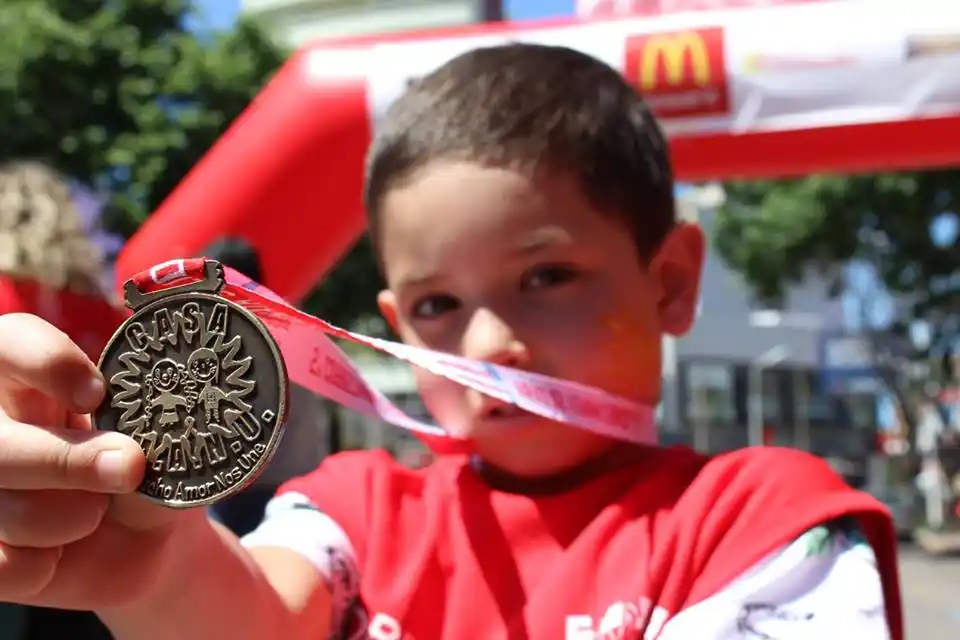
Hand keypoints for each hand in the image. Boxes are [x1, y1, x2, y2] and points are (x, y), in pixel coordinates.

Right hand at [0, 314, 199, 610]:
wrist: (145, 542)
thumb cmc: (145, 470)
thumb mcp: (158, 445)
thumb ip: (148, 438)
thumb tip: (128, 456)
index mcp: (29, 380)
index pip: (12, 343)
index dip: (47, 362)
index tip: (98, 393)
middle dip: (68, 462)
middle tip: (129, 467)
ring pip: (3, 507)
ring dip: (70, 517)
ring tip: (98, 513)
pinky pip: (0, 565)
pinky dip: (41, 565)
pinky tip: (59, 556)